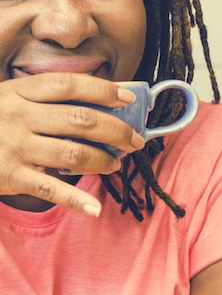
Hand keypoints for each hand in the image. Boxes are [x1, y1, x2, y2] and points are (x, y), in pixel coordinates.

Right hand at [0, 74, 143, 214]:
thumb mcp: (9, 99)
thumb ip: (45, 98)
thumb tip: (102, 98)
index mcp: (19, 92)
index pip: (69, 85)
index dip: (103, 89)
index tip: (129, 97)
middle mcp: (18, 116)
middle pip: (81, 119)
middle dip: (116, 129)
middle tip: (136, 139)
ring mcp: (14, 146)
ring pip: (73, 153)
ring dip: (103, 160)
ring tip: (116, 164)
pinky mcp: (10, 176)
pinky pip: (50, 189)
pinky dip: (76, 200)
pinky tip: (94, 209)